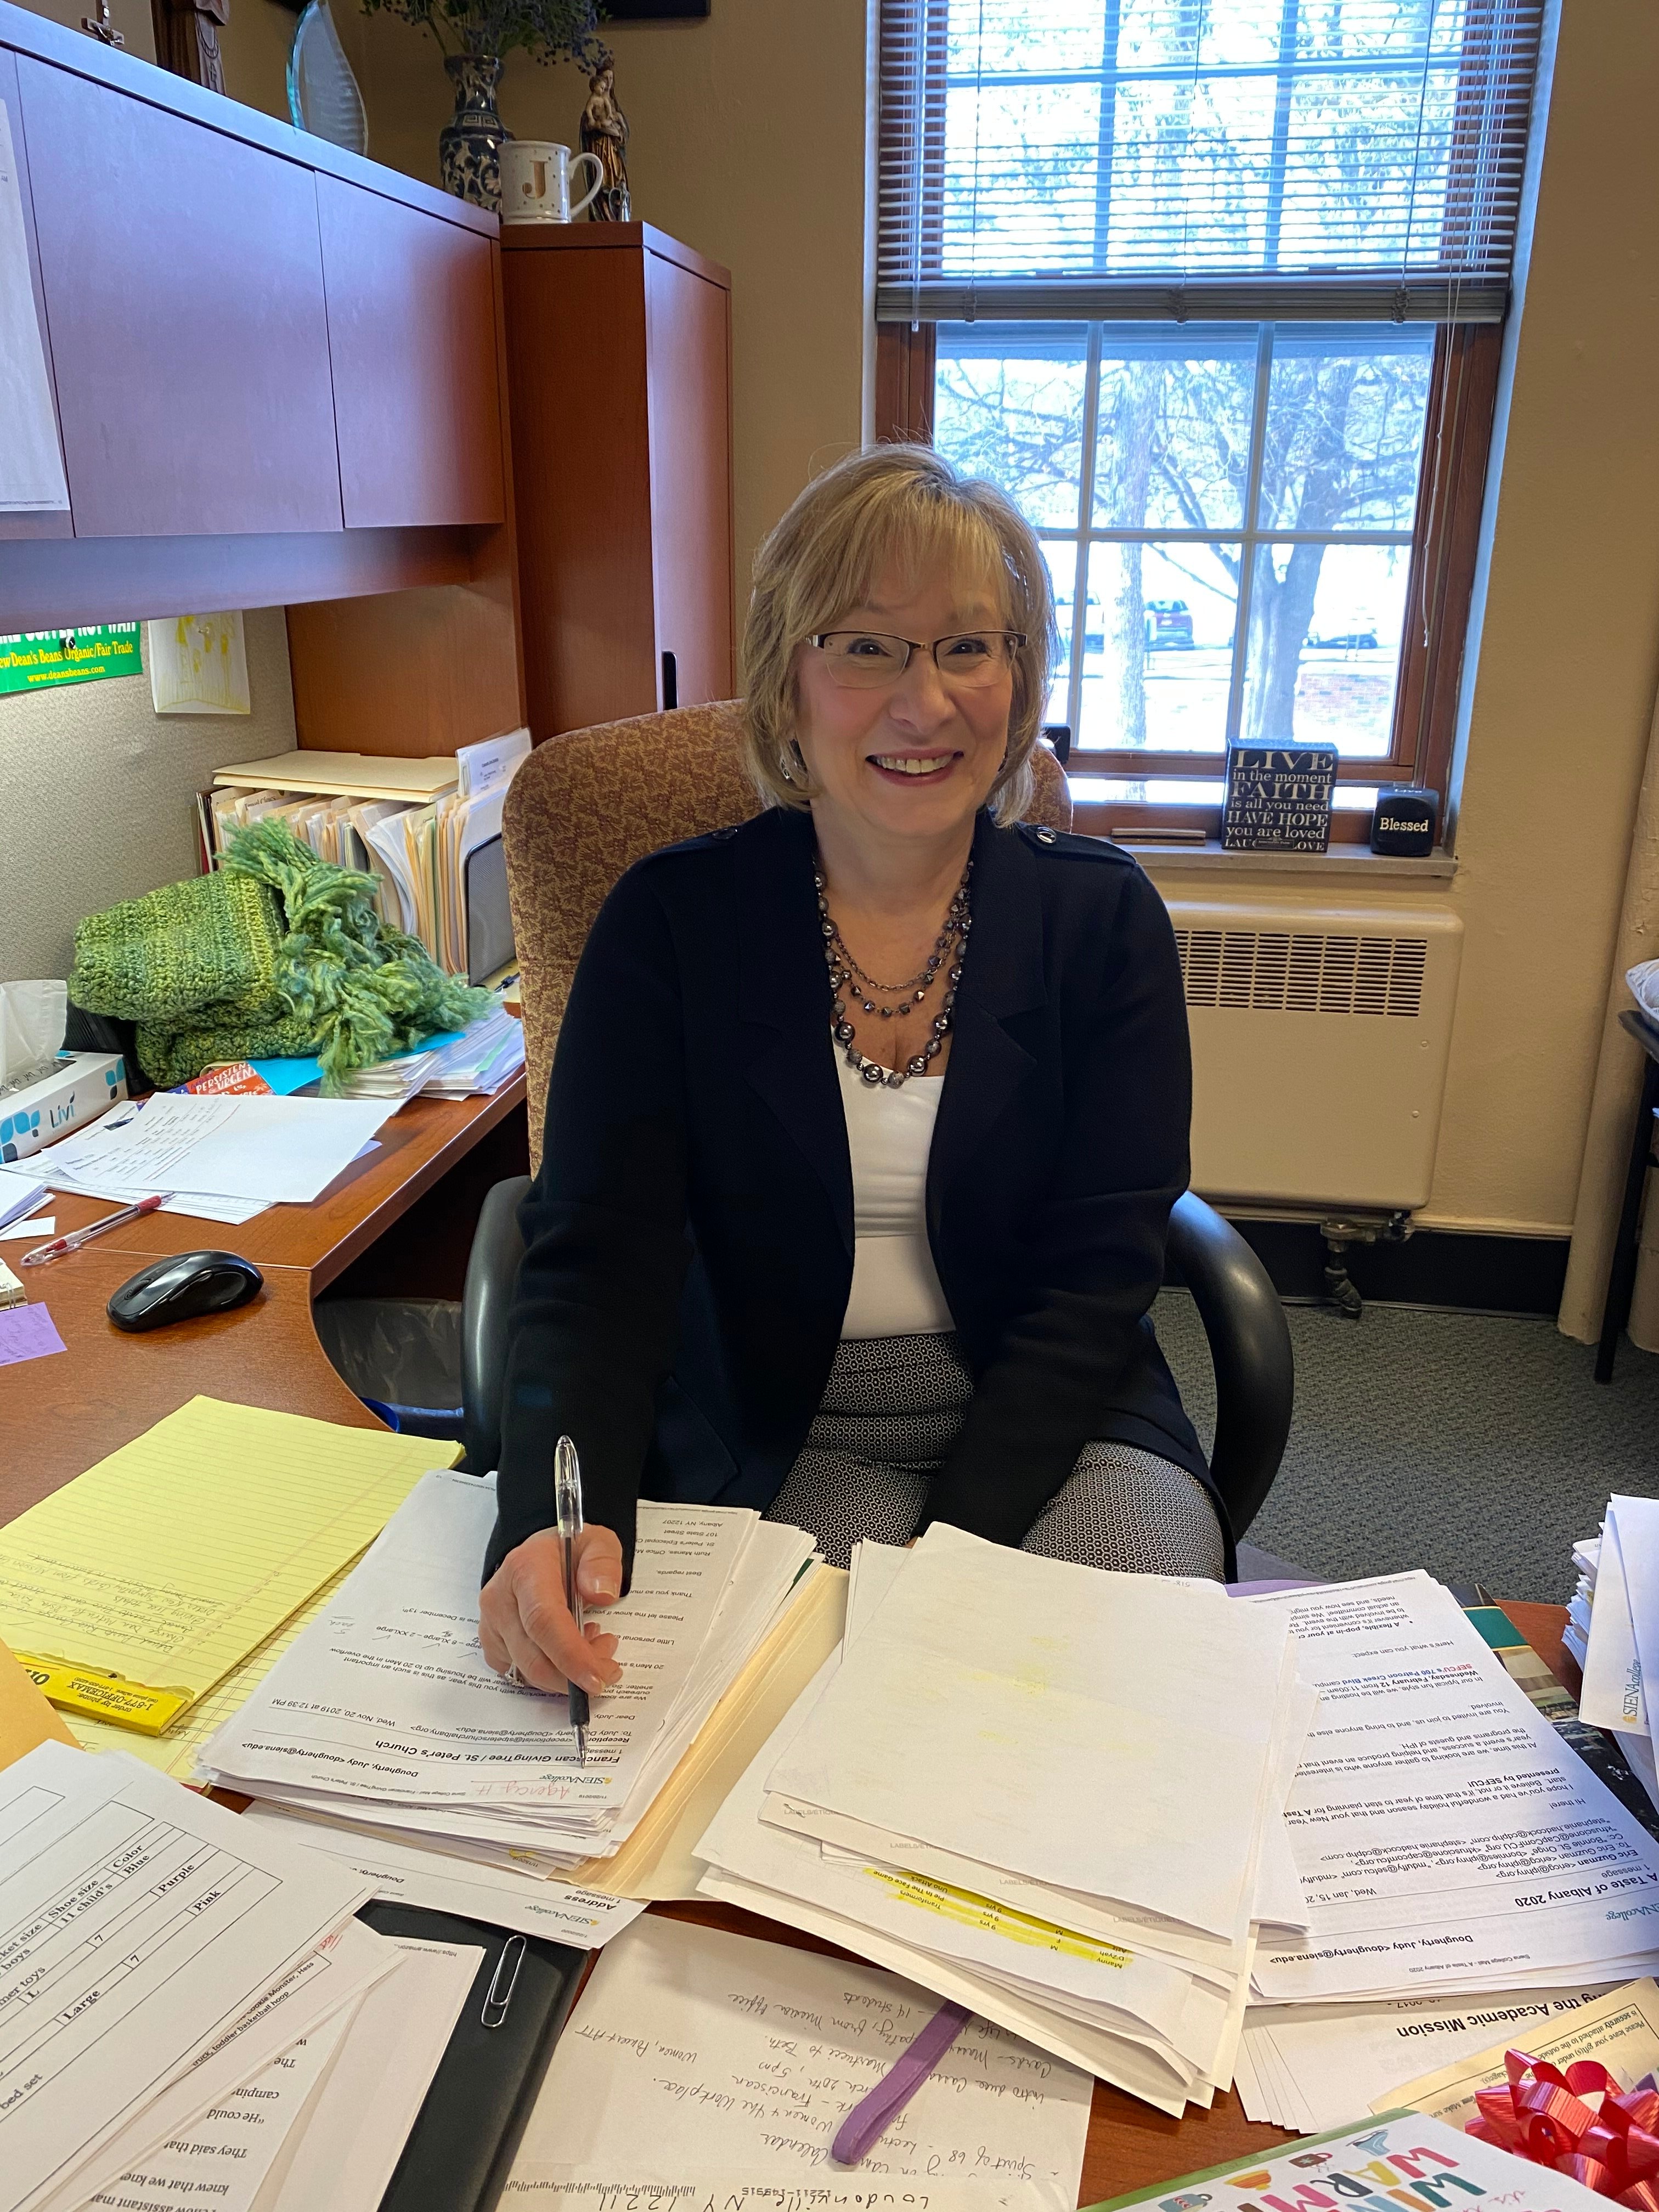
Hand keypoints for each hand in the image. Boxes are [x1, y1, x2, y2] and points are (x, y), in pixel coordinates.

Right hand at [479, 1525, 624, 1696]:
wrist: (541, 1555)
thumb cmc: (568, 1551)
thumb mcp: (598, 1543)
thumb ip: (603, 1563)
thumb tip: (601, 1593)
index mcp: (525, 1568)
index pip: (544, 1620)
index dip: (570, 1655)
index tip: (597, 1678)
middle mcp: (500, 1598)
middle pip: (534, 1656)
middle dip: (576, 1674)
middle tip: (609, 1668)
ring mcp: (492, 1624)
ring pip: (528, 1671)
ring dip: (567, 1674)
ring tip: (594, 1647)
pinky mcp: (492, 1644)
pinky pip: (521, 1674)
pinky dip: (550, 1674)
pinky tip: (569, 1652)